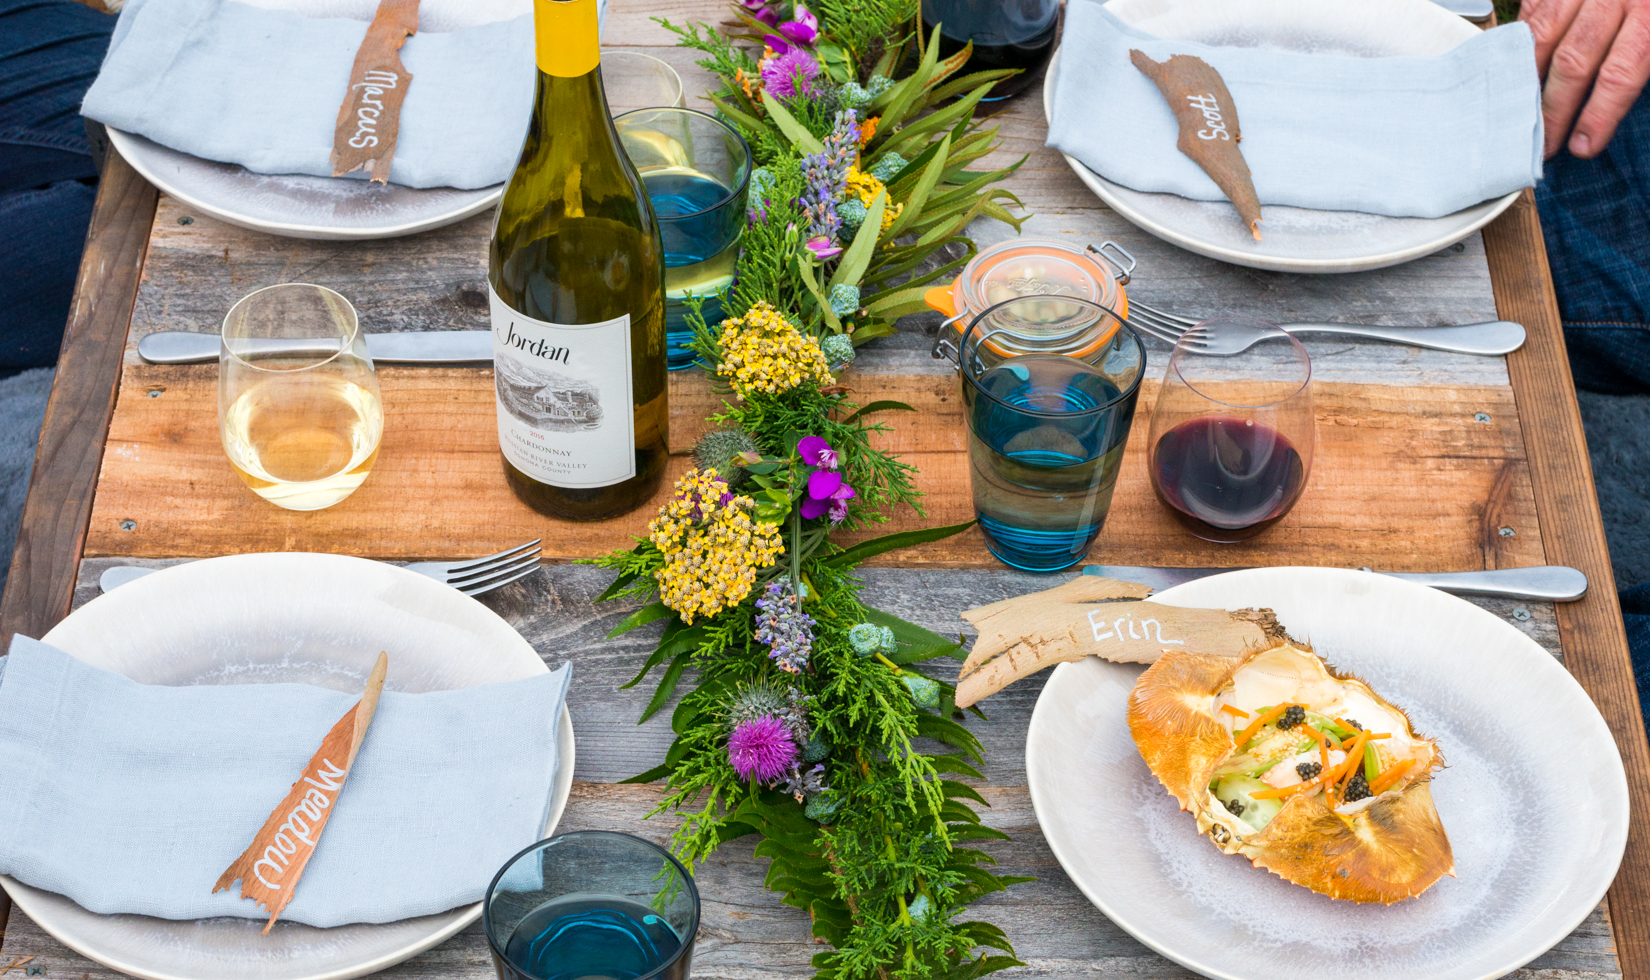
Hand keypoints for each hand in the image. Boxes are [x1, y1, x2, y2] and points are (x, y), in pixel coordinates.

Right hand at [1520, 0, 1649, 157]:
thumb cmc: (1647, 12)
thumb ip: (1636, 66)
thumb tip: (1604, 113)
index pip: (1620, 73)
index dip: (1599, 114)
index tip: (1584, 145)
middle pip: (1573, 62)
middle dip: (1556, 110)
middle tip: (1546, 143)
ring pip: (1541, 39)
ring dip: (1528, 83)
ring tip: (1524, 112)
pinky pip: (1530, 18)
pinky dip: (1520, 49)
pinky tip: (1518, 74)